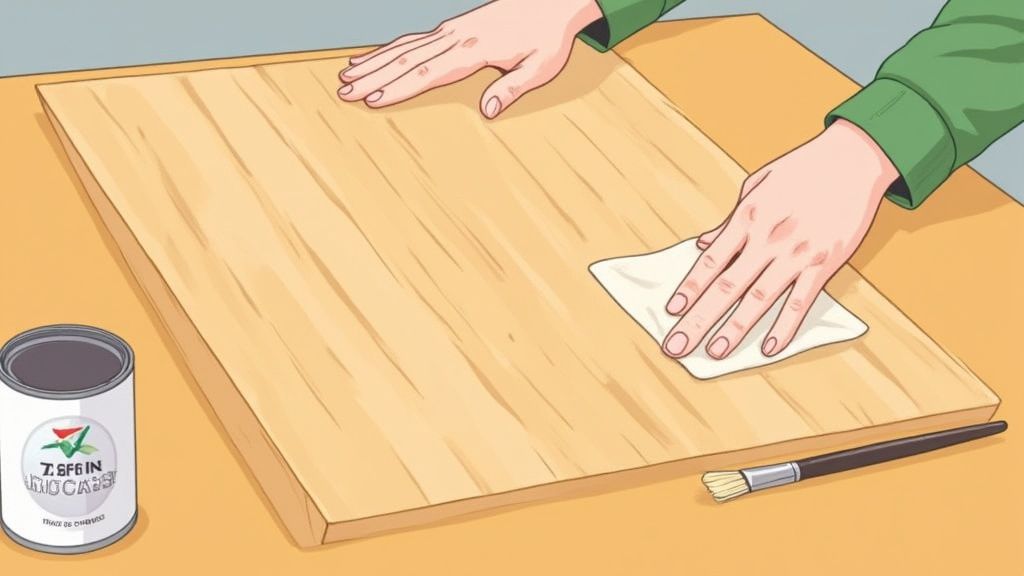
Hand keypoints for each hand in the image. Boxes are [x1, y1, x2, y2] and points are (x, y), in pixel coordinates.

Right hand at [338, 0, 601, 116]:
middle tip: (343, 92)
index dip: (399, 88)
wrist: (552, 0)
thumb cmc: (549, 37)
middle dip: (372, 77)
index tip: (372, 99)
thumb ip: (512, 88)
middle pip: (406, 59)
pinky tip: (372, 57)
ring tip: (345, 77)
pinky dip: (389, 49)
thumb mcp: (541, 67)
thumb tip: (487, 112)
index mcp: (474, 50)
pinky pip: (412, 39)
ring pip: (403, 47)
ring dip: (373, 63)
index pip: (428, 73)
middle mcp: (455, 38)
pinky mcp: (452, 28)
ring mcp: (451, 30)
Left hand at [661, 119, 898, 359]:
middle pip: (726, 287)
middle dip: (698, 320)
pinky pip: (800, 301)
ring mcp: (795, 254)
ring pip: (759, 299)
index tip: (671, 311)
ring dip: (734, 329)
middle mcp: (767, 239)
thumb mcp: (757, 185)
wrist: (853, 159)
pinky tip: (768, 347)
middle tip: (677, 346)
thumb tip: (703, 244)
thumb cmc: (803, 169)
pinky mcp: (824, 265)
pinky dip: (784, 327)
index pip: (711, 262)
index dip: (689, 289)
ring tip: (715, 352)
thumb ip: (729, 219)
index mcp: (747, 218)